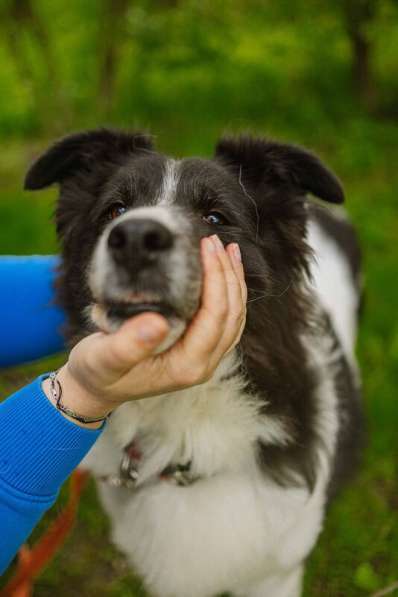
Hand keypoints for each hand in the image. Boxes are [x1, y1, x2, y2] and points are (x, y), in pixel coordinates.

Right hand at [43, 235, 246, 427]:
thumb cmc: (96, 372)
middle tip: (213, 240)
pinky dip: (227, 293)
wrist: (95, 388)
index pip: (214, 316)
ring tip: (227, 249)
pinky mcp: (198, 349)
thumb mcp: (103, 358)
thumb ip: (128, 345)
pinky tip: (222, 271)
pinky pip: (224, 319)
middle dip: (227, 274)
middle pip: (231, 314)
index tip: (205, 246)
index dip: (216, 278)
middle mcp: (202, 364)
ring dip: (233, 281)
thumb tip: (158, 322)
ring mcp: (204, 358)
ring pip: (233, 316)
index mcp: (186, 365)